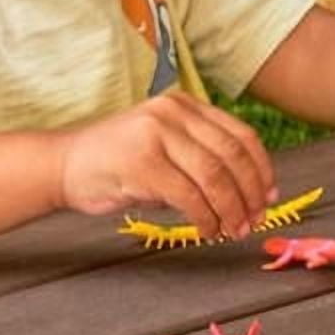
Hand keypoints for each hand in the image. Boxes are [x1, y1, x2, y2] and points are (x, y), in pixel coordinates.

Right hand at [53, 92, 276, 240]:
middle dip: (250, 193)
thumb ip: (200, 158)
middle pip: (232, 155)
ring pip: (214, 176)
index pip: (240, 134)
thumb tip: (248, 194)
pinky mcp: (142, 162)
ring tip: (232, 230)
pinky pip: (189, 196)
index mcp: (184, 104)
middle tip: (253, 221)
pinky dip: (205, 218)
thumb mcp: (164, 146)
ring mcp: (156, 133)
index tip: (270, 197)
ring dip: (230, 210)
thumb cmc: (117, 162)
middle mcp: (173, 111)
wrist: (64, 164)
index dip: (261, 169)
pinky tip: (206, 230)